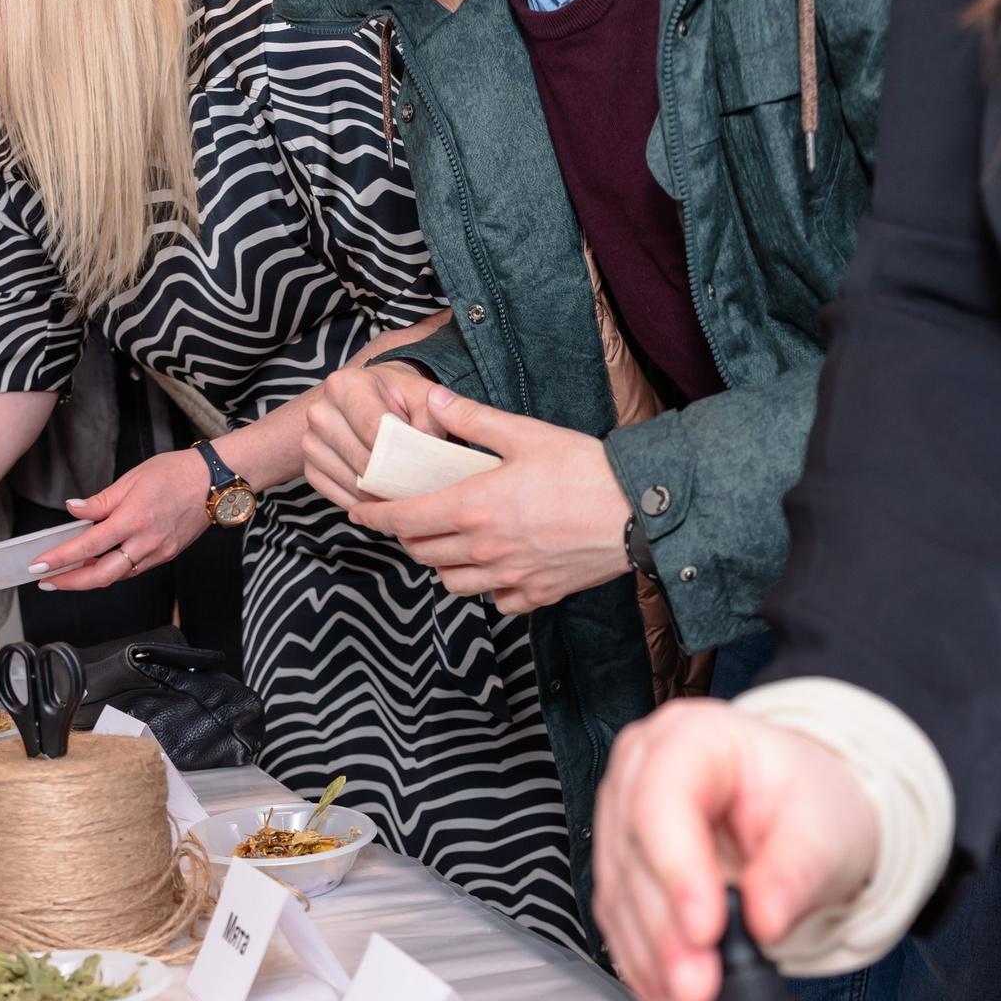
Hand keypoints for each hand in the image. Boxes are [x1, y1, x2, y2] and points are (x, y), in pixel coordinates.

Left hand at [31, 448, 212, 590]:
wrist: (213, 484)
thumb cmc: (176, 474)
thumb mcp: (131, 479)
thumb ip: (100, 501)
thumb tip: (73, 509)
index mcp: (132, 520)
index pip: (87, 546)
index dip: (59, 559)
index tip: (39, 565)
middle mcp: (145, 542)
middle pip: (101, 576)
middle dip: (70, 583)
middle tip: (48, 581)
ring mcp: (157, 553)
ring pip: (117, 577)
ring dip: (91, 579)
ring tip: (70, 573)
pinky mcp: (166, 556)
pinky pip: (133, 571)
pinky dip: (113, 571)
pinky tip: (100, 564)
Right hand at [303, 362, 439, 510]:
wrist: (369, 397)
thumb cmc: (397, 397)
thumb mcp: (420, 394)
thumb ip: (432, 414)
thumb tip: (430, 441)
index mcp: (345, 385)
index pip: (373, 430)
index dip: (401, 455)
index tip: (424, 469)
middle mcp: (320, 410)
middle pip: (361, 459)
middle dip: (393, 479)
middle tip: (419, 491)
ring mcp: (309, 439)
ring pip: (348, 481)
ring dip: (377, 496)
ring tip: (403, 496)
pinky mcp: (308, 464)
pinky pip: (333, 493)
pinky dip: (359, 502)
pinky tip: (379, 501)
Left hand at [342, 388, 629, 614]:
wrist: (641, 510)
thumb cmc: (587, 468)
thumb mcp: (525, 433)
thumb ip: (471, 418)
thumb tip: (431, 398)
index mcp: (474, 507)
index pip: (403, 519)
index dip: (374, 515)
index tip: (359, 509)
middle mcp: (485, 549)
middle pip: (422, 552)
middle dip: (406, 535)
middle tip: (408, 517)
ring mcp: (511, 577)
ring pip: (452, 582)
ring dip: (441, 563)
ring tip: (449, 542)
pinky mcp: (538, 594)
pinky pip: (496, 602)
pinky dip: (486, 588)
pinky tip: (494, 567)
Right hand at [593, 699, 879, 1000]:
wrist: (802, 814)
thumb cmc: (809, 800)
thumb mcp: (824, 829)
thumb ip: (794, 872)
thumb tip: (764, 921)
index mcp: (692, 738)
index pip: (662, 800)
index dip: (677, 867)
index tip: (706, 926)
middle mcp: (642, 774)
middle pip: (635, 856)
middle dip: (667, 933)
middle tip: (701, 985)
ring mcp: (624, 823)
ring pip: (620, 899)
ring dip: (654, 961)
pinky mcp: (623, 873)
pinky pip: (622, 926)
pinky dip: (649, 970)